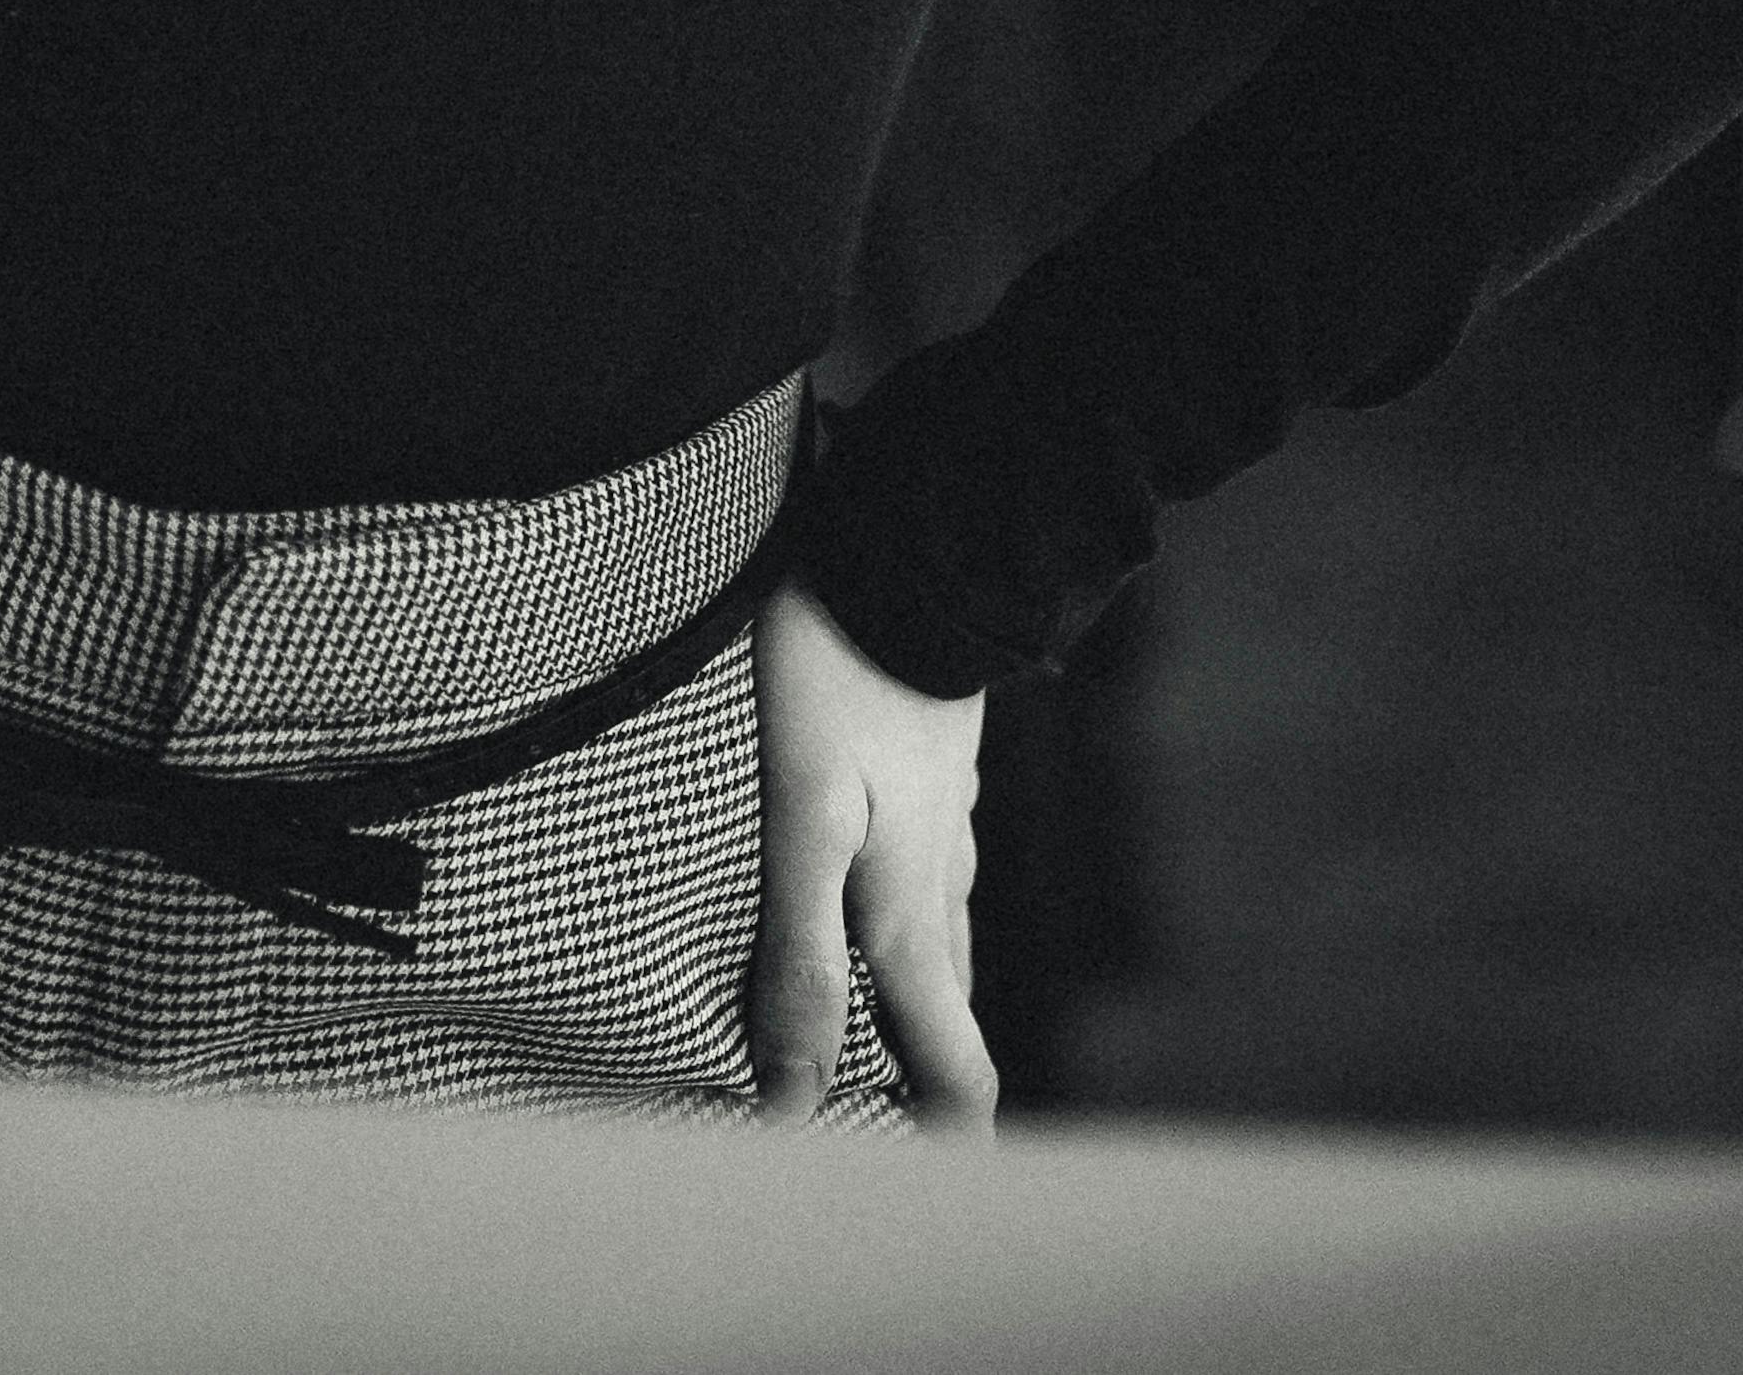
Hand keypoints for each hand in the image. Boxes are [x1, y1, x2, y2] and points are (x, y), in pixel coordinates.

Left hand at [746, 578, 993, 1130]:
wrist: (909, 538)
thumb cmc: (840, 672)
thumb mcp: (803, 815)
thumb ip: (796, 954)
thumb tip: (788, 1098)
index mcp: (912, 915)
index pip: (954, 1077)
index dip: (940, 1153)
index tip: (884, 1204)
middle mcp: (943, 883)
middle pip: (948, 1026)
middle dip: (922, 1098)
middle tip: (867, 1148)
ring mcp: (945, 822)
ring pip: (941, 953)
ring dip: (913, 1016)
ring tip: (862, 1055)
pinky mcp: (931, 769)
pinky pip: (930, 882)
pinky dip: (902, 931)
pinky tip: (872, 909)